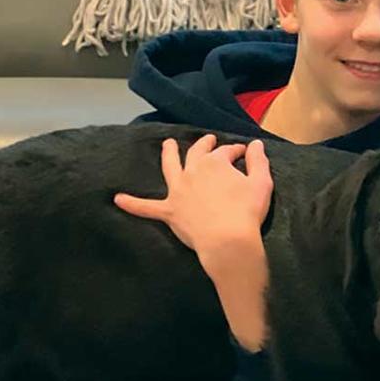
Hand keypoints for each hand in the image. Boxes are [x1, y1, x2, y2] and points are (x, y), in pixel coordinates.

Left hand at [115, 134, 274, 350]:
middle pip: (197, 153)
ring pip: (169, 167)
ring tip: (166, 144)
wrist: (228, 240)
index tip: (243, 152)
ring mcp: (178, 191)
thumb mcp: (262, 183)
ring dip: (167, 154)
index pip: (226, 151)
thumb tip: (255, 145)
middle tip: (208, 140)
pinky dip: (132, 204)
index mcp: (215, 163)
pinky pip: (147, 207)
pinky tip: (118, 199)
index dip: (236, 151)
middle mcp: (193, 171)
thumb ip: (258, 161)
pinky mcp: (170, 211)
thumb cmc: (247, 211)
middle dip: (204, 144)